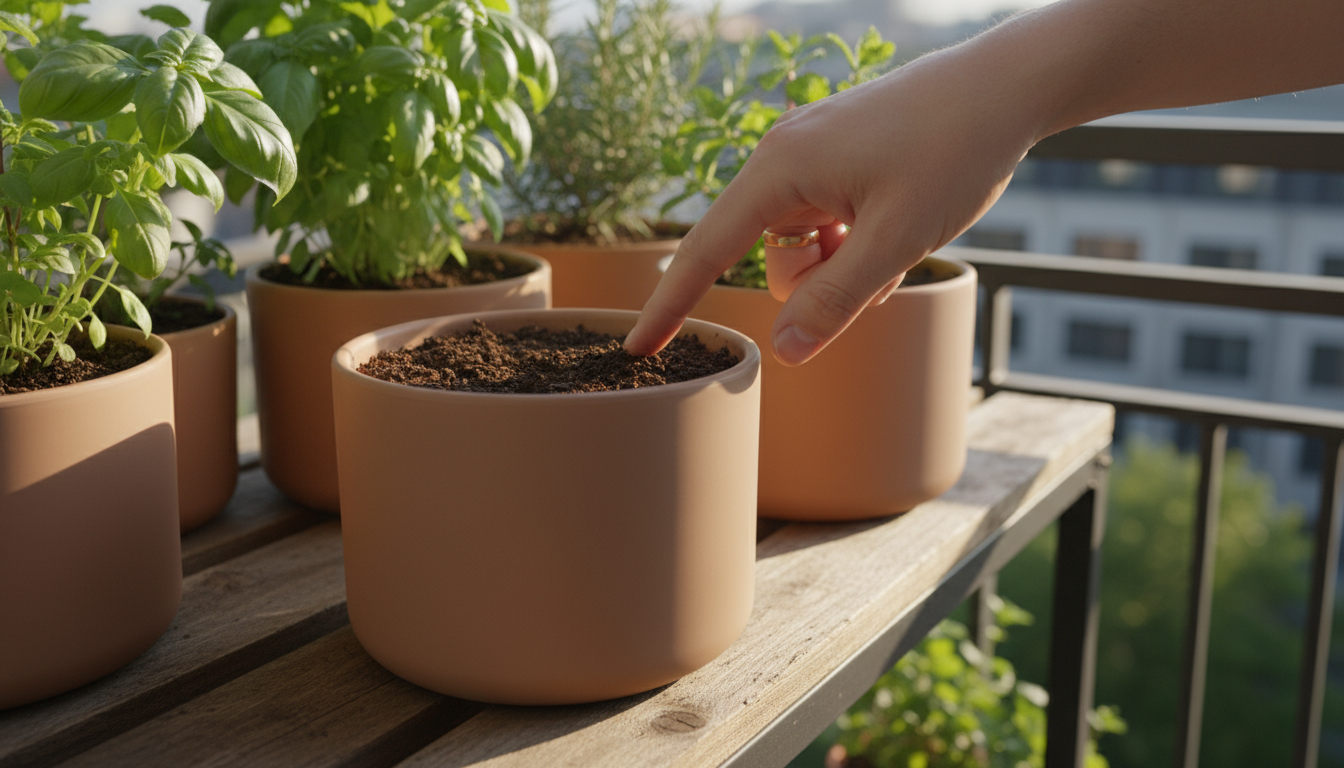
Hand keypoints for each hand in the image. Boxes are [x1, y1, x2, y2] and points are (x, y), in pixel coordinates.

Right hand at [624, 46, 1039, 364]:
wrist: (1007, 86)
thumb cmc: (953, 150)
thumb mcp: (895, 239)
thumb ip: (835, 300)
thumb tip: (783, 352)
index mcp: (780, 170)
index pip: (706, 251)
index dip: (671, 306)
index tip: (638, 349)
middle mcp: (784, 160)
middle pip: (769, 258)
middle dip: (817, 281)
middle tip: (877, 263)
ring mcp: (813, 158)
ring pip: (803, 248)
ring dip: (844, 264)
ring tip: (898, 236)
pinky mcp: (839, 160)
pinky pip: (827, 225)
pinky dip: (856, 243)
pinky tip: (898, 224)